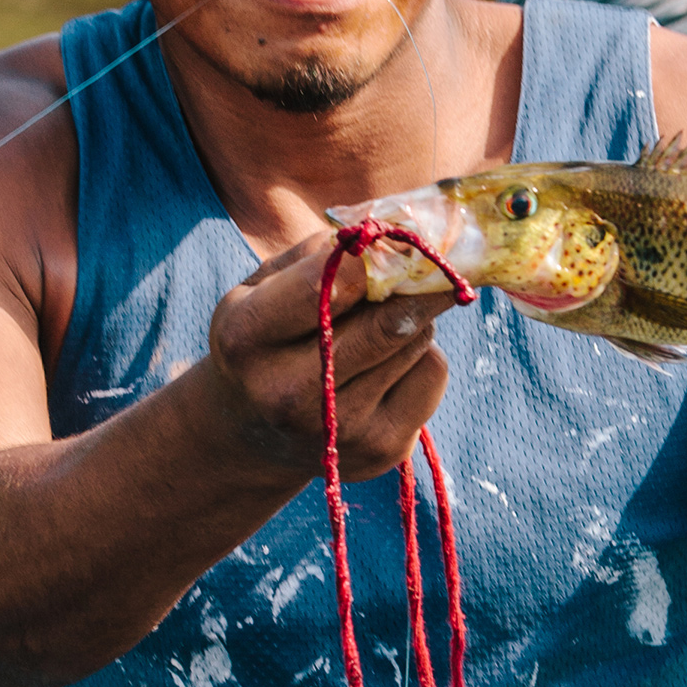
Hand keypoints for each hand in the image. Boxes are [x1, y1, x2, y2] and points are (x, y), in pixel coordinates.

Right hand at [202, 231, 448, 487]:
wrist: (252, 433)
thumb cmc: (265, 337)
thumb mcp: (262, 287)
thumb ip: (319, 254)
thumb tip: (397, 237)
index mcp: (247, 338)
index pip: (327, 285)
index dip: (373, 256)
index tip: (400, 239)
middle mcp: (288, 393)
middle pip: (386, 322)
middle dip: (420, 282)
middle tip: (439, 259)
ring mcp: (339, 429)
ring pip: (416, 343)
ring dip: (415, 316)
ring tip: (385, 317)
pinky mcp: (381, 450)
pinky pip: (433, 374)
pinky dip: (423, 354)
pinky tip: (390, 360)